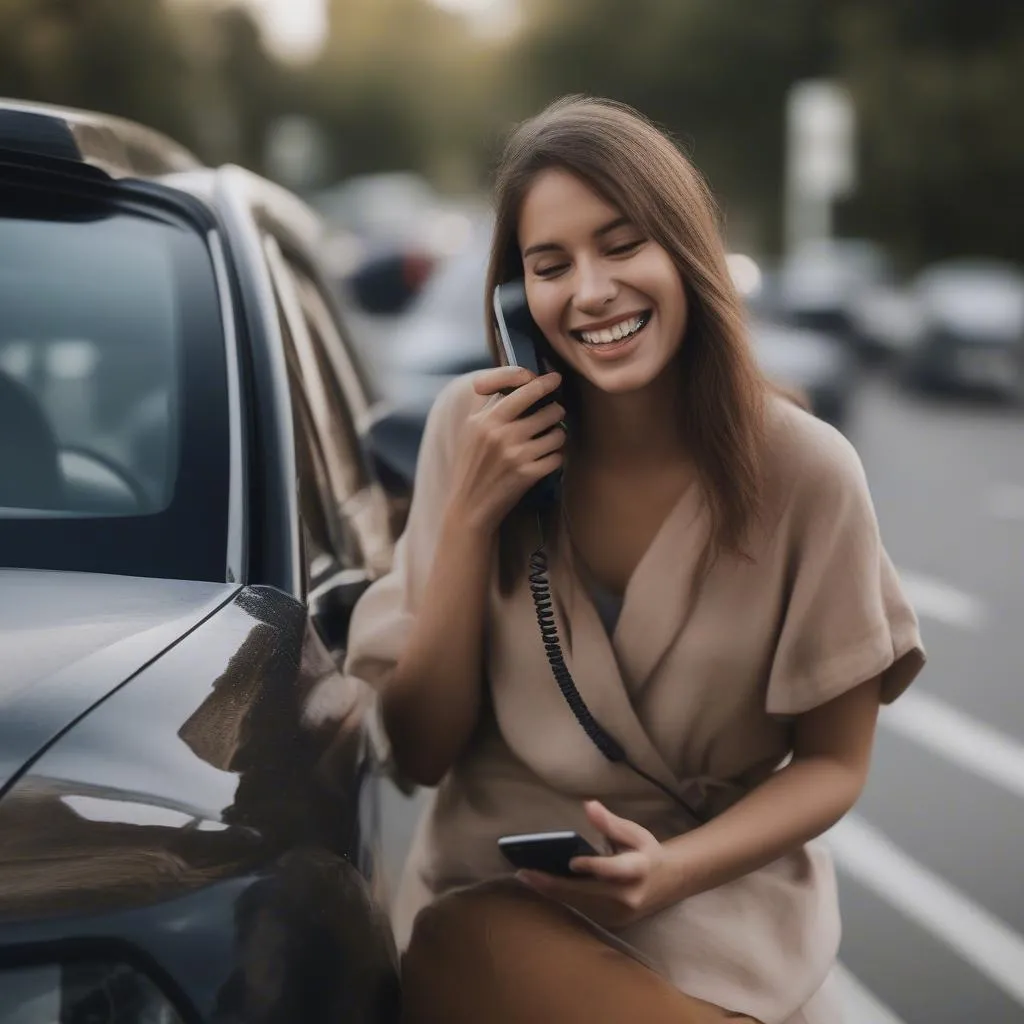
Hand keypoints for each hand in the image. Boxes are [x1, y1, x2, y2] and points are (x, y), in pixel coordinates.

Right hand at [446, 367, 564, 533]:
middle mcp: (500, 434)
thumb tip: (519, 381)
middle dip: (556, 410)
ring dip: (558, 434)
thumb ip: (490, 406)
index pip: (520, 388)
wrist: (469, 507)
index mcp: (484, 420)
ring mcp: (515, 455)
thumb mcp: (471, 430)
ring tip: (550, 438)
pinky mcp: (528, 474)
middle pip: (547, 409)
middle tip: (555, 412)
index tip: (554, 378)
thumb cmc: (472, 466)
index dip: (542, 381)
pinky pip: (558, 456)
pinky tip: (546, 459)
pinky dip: (556, 457)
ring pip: (558, 433)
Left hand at [516, 800, 683, 929]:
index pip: (613, 871)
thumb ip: (610, 823)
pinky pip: (582, 910)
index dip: (594, 867)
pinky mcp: (611, 922)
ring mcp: (619, 914)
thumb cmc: (647, 852)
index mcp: (638, 870)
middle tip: (525, 874)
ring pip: (580, 904)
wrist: (668, 883)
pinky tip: (542, 887)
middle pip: (587, 893)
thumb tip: (588, 805)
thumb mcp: (634, 833)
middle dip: (554, 884)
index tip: (572, 862)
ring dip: (552, 892)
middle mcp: (627, 897)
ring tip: (526, 879)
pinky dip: (561, 898)